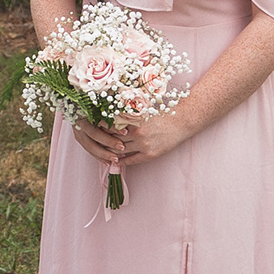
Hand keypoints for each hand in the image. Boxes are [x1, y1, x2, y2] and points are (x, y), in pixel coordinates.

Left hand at [74, 110, 196, 168]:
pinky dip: (122, 162)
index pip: (111, 126)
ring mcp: (143, 145)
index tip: (92, 128)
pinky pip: (131, 160)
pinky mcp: (150, 154)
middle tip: (92, 143)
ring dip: (110, 153)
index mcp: (134, 120)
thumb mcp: (143, 111)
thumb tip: (112, 115)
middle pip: (114, 140)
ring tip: (101, 153)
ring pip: (121, 151)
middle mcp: (137, 133)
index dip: (101, 129)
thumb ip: (128, 114)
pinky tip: (115, 162)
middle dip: (103, 142)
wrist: (181, 122)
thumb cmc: (162, 113)